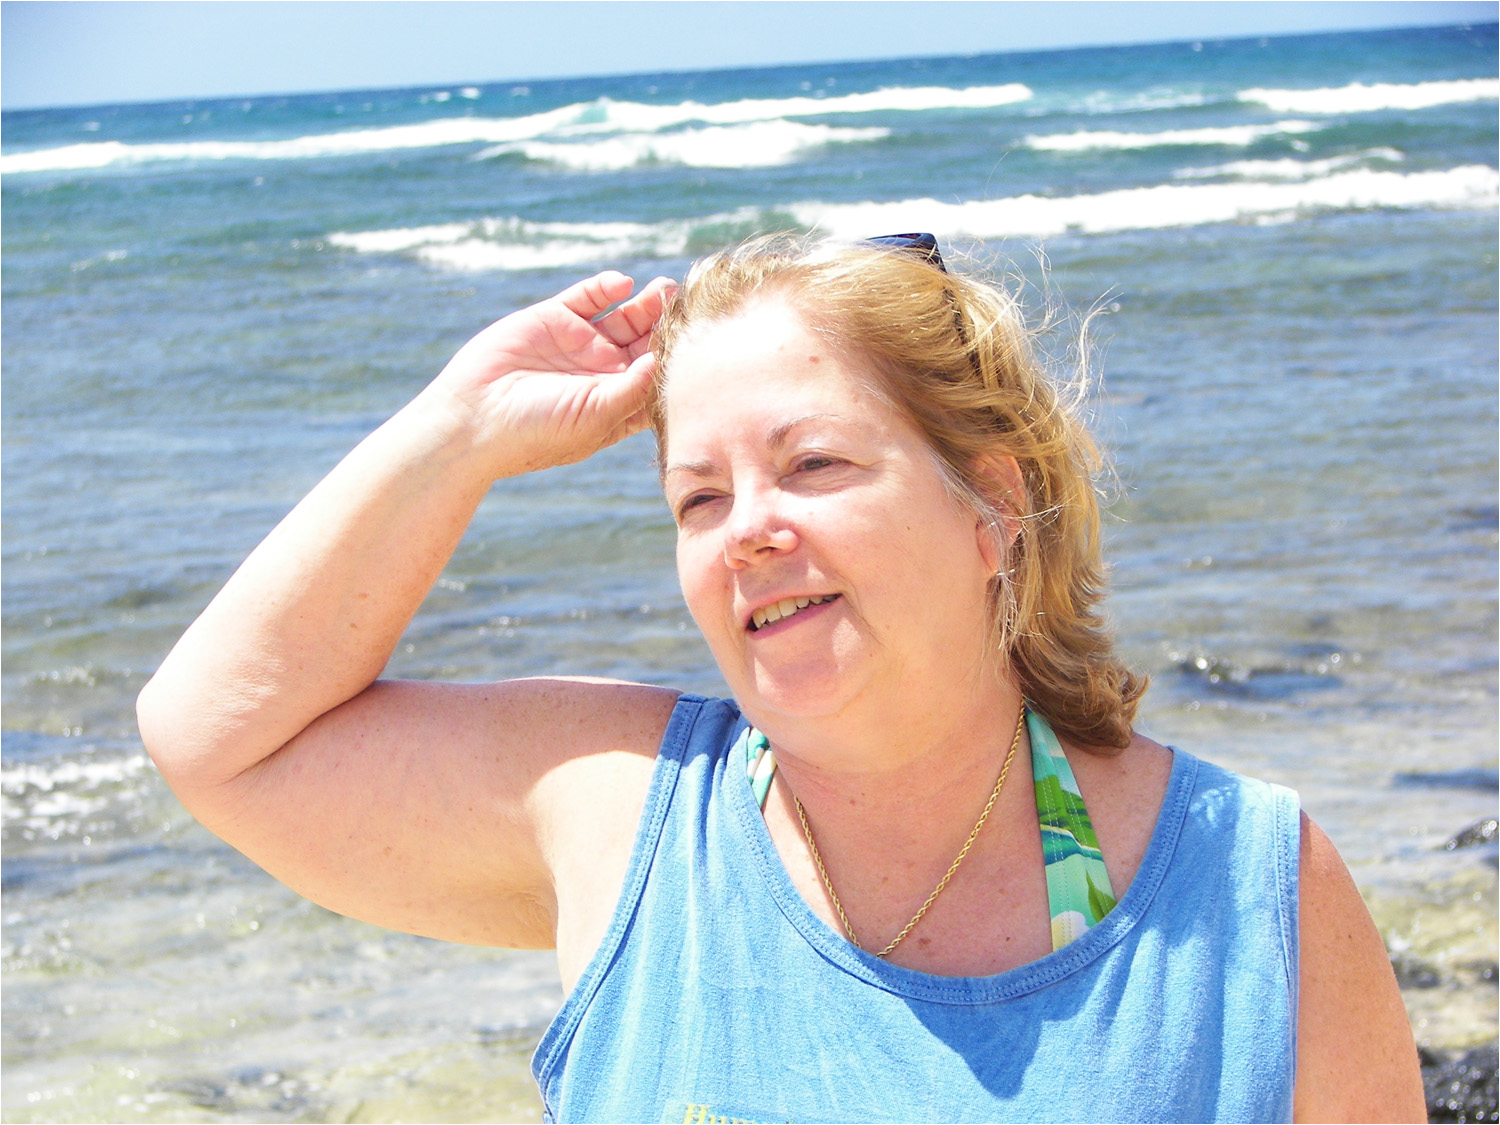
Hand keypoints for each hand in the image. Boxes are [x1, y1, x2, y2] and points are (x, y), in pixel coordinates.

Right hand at [425, 271, 675, 477]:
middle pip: (648, 342)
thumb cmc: (540, 430)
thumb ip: (635, 387)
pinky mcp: (554, 318)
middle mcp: (602, 373)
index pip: (659, 377)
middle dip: (669, 325)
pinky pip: (589, 296)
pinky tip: (622, 283)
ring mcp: (579, 344)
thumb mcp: (598, 415)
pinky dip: (607, 286)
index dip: (681, 361)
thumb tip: (666, 359)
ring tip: (667, 288)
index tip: (704, 343)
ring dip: (647, 303)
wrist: (476, 417)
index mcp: (618, 404)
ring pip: (625, 316)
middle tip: (690, 305)